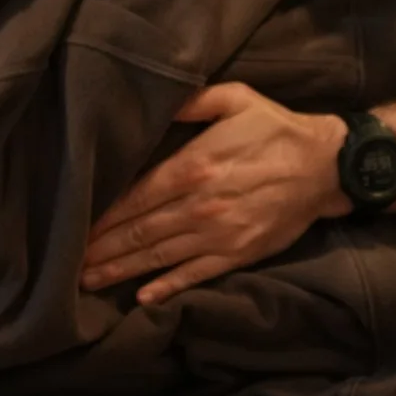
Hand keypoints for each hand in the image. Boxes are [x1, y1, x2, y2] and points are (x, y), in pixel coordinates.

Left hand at [82, 83, 349, 305]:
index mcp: (195, 166)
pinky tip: (143, 297)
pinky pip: (196, 274)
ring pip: (160, 257)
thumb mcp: (236, 99)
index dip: (103, 217)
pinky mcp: (239, 253)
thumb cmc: (277, 129)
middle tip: (68, 265)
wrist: (327, 166)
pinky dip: (168, 288)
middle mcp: (201, 205)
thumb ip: (193, 101)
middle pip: (141, 232)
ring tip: (90, 282)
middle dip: (102, 249)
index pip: (136, 197)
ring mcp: (220, 234)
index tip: (75, 229)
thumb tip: (156, 101)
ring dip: (122, 271)